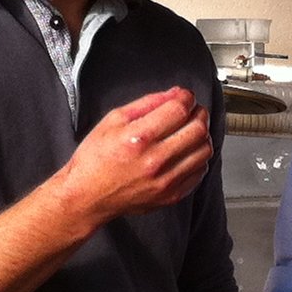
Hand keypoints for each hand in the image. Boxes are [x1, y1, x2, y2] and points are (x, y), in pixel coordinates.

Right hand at [53, 89, 210, 226]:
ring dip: (201, 135)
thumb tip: (174, 94)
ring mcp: (166, 181)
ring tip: (189, 132)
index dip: (187, 98)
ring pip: (204, 150)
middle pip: (198, 129)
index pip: (179, 110)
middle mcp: (155, 160)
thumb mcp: (113, 120)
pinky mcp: (171, 196)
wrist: (87, 196)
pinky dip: (197, 158)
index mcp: (139, 138)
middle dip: (198, 113)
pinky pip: (200, 171)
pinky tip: (185, 152)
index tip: (185, 97)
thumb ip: (147, 103)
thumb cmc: (95, 159)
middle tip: (191, 112)